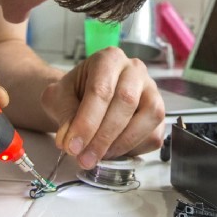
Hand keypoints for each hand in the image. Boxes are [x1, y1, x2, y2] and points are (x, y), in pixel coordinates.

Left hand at [42, 47, 165, 168]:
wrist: (83, 97)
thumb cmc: (74, 93)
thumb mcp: (58, 98)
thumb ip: (63, 114)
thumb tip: (71, 140)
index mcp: (108, 59)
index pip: (101, 89)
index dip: (87, 122)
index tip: (73, 146)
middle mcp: (135, 70)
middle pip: (126, 101)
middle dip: (103, 136)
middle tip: (84, 158)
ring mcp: (152, 90)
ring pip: (149, 116)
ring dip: (122, 143)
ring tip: (98, 156)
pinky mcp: (159, 113)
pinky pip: (155, 134)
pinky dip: (134, 149)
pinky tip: (112, 152)